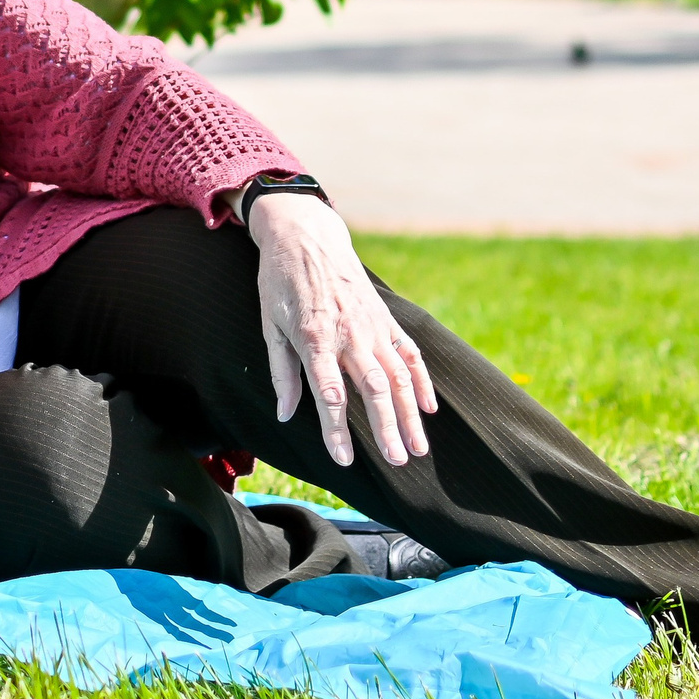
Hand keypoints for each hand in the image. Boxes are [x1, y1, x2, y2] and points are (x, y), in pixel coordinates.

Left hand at [243, 192, 435, 467]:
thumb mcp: (269, 325)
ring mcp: (372, 326)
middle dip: (387, 428)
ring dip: (410, 414)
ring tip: (418, 448)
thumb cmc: (280, 282)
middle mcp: (349, 333)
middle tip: (398, 463)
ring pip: (398, 376)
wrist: (305, 235)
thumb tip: (286, 416)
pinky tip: (428, 409)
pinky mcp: (386, 319)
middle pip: (374, 389)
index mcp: (314, 337)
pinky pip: (409, 354)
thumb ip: (282, 373)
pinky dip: (422, 382)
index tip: (343, 460)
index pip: (330, 394)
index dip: (337, 429)